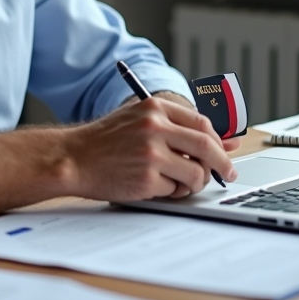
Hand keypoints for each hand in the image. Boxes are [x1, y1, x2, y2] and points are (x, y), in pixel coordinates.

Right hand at [62, 98, 237, 201]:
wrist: (72, 158)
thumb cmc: (106, 141)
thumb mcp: (139, 120)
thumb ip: (178, 127)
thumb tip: (226, 140)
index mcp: (155, 107)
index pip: (202, 124)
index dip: (219, 142)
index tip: (226, 153)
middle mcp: (154, 127)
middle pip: (206, 147)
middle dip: (221, 164)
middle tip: (226, 174)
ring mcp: (150, 153)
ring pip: (196, 173)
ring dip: (195, 183)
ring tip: (179, 182)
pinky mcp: (145, 178)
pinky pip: (175, 190)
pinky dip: (171, 192)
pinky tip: (154, 186)